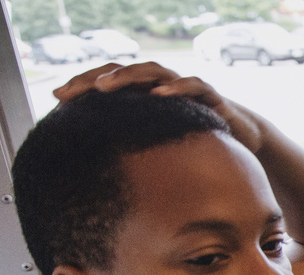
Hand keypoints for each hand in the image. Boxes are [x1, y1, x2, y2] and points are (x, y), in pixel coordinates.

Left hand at [53, 62, 265, 151]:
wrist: (247, 139)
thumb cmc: (200, 145)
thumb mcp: (164, 148)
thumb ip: (140, 152)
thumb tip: (104, 173)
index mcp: (147, 96)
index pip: (109, 82)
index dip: (82, 87)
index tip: (57, 99)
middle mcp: (163, 86)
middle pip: (123, 71)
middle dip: (94, 79)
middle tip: (70, 92)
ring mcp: (186, 88)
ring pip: (152, 72)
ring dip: (127, 77)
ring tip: (106, 87)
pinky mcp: (210, 96)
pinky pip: (193, 85)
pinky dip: (175, 88)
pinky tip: (158, 95)